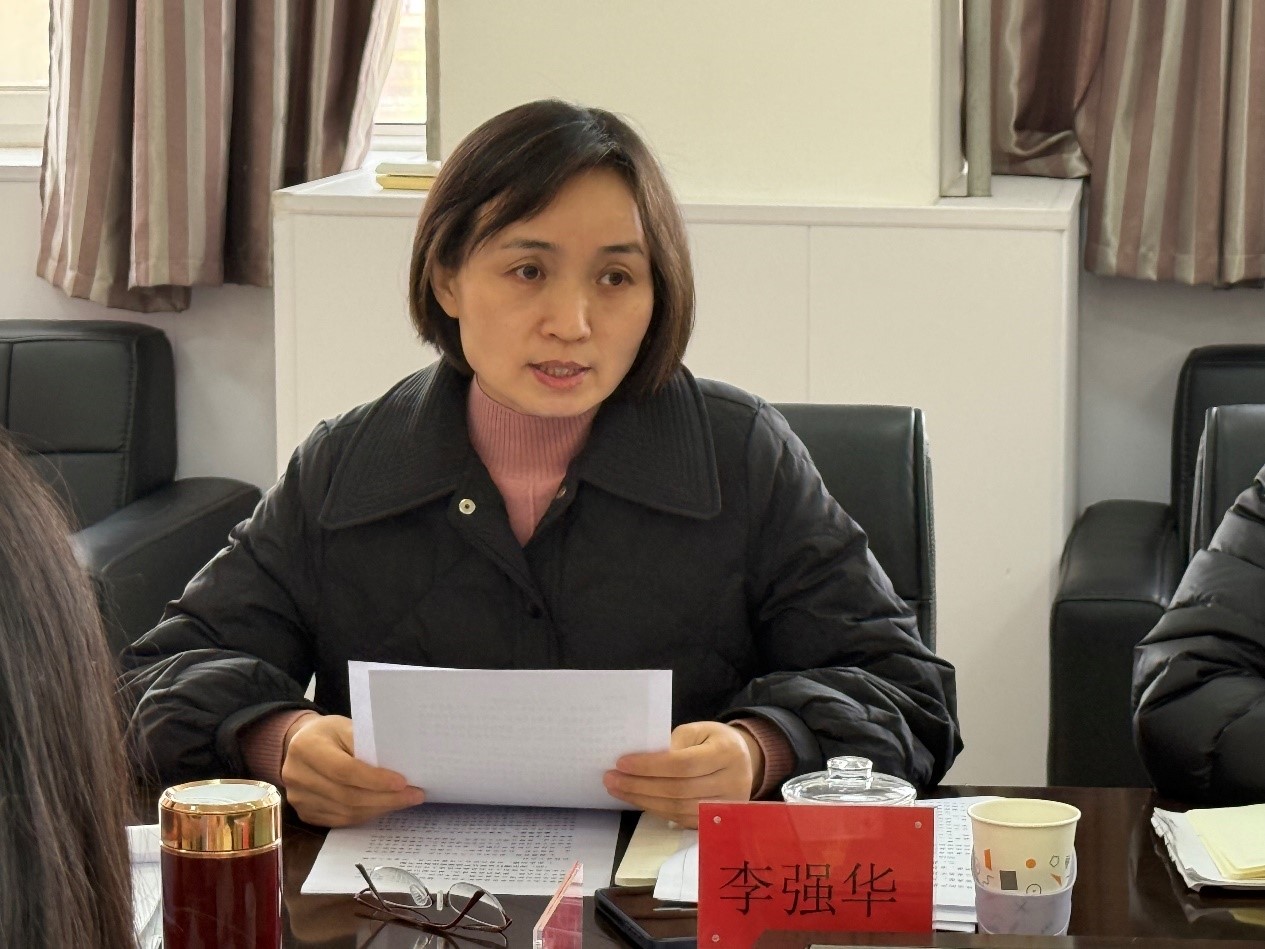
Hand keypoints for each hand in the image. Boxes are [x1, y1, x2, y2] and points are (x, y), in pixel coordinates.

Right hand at [280, 714, 424, 826]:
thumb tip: (398, 767)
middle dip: (385, 798)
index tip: (403, 782)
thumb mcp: (346, 726)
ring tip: (404, 801)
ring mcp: (299, 799)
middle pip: (347, 796)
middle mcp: (297, 776)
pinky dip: (366, 815)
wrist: (301, 744)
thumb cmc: (329, 733)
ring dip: (380, 808)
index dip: (375, 779)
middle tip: (414, 795)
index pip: (344, 770)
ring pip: (346, 812)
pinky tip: (384, 806)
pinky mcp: (305, 814)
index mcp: (307, 748)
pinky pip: (341, 821)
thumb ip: (366, 745)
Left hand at [603, 721, 764, 827]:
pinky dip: (655, 810)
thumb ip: (674, 742)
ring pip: (677, 809)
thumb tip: (642, 761)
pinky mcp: (715, 821)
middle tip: (611, 778)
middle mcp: (731, 783)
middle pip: (678, 790)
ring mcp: (725, 807)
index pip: (683, 764)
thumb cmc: (714, 741)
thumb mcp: (699, 730)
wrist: (744, 761)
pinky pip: (680, 819)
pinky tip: (638, 799)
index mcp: (727, 753)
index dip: (650, 766)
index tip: (622, 762)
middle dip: (640, 785)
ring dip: (642, 800)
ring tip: (618, 789)